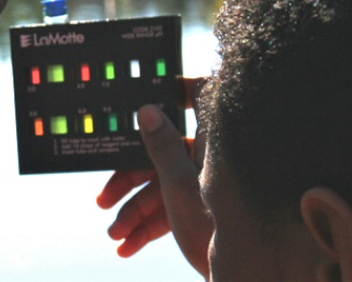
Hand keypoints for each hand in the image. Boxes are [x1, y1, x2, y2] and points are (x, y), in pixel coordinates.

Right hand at [96, 78, 211, 275]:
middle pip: (160, 154)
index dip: (173, 89)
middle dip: (130, 182)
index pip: (196, 96)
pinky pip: (172, 209)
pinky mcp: (205, 209)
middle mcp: (210, 157)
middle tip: (103, 200)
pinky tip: (128, 247)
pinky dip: (150, 227)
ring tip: (115, 237)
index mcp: (212, 140)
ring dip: (134, 213)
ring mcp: (207, 184)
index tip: (148, 93)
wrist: (248, 276)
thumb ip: (161, 145)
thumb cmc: (218, 227)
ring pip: (162, 187)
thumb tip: (148, 109)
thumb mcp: (178, 184)